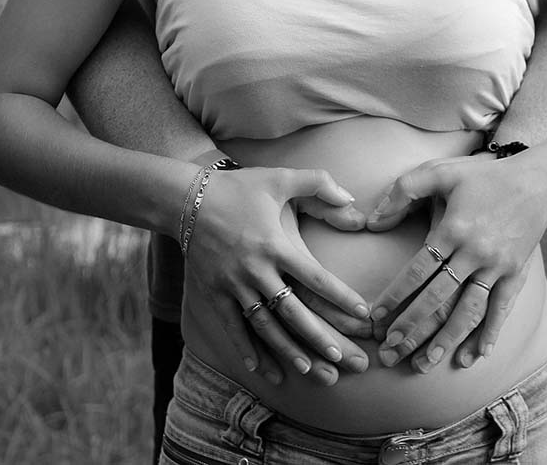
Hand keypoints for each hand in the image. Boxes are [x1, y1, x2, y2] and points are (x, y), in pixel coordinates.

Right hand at [185, 167, 370, 383]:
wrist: (184, 199)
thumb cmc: (237, 187)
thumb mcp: (279, 177)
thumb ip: (318, 182)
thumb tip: (351, 196)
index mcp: (276, 245)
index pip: (316, 278)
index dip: (341, 297)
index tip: (362, 314)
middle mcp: (256, 270)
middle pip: (292, 311)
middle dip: (317, 336)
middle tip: (340, 357)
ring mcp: (233, 285)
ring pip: (263, 326)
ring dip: (285, 350)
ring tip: (307, 369)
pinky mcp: (214, 293)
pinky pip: (232, 327)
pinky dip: (246, 349)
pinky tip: (260, 369)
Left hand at [366, 153, 546, 370]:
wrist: (540, 182)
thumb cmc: (484, 176)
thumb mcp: (441, 171)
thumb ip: (403, 191)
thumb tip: (372, 220)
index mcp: (454, 229)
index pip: (418, 271)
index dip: (396, 296)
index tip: (377, 317)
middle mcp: (476, 252)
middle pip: (439, 298)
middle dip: (413, 326)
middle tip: (391, 350)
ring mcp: (499, 267)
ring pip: (469, 310)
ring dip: (446, 339)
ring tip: (426, 363)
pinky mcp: (516, 274)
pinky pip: (502, 309)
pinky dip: (490, 333)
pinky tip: (476, 356)